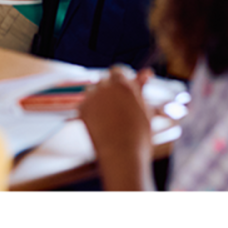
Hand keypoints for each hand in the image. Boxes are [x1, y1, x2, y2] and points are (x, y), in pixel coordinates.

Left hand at [78, 66, 155, 189]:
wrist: (122, 156)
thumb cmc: (139, 136)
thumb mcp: (146, 110)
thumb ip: (142, 88)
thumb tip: (146, 72)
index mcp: (123, 85)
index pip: (118, 70)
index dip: (122, 80)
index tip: (126, 90)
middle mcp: (105, 87)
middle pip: (105, 80)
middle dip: (111, 89)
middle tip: (120, 106)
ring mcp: (91, 97)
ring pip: (93, 90)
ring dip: (100, 97)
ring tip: (111, 116)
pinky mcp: (81, 108)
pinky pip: (85, 102)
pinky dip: (91, 109)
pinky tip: (101, 122)